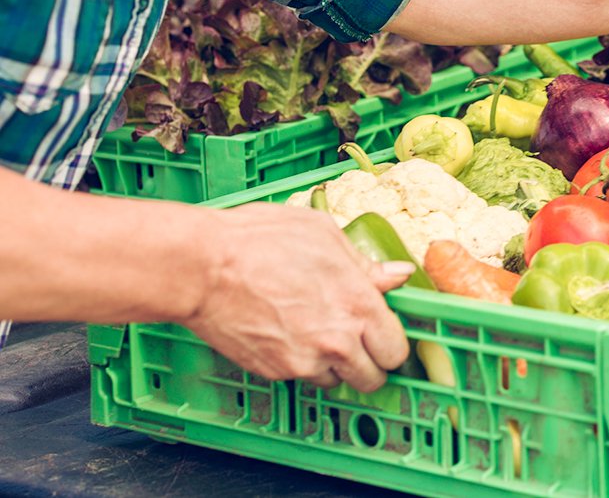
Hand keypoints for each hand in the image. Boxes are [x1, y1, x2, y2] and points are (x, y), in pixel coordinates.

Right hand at [180, 204, 412, 391]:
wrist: (202, 267)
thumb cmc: (261, 240)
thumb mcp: (324, 236)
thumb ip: (365, 264)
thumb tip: (398, 274)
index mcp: (358, 306)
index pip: (396, 349)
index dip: (391, 342)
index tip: (383, 334)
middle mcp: (337, 341)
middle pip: (372, 379)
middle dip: (369, 363)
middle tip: (357, 343)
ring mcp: (303, 361)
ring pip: (336, 381)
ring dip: (333, 365)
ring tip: (315, 332)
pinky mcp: (273, 371)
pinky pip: (299, 376)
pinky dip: (299, 363)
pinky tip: (286, 333)